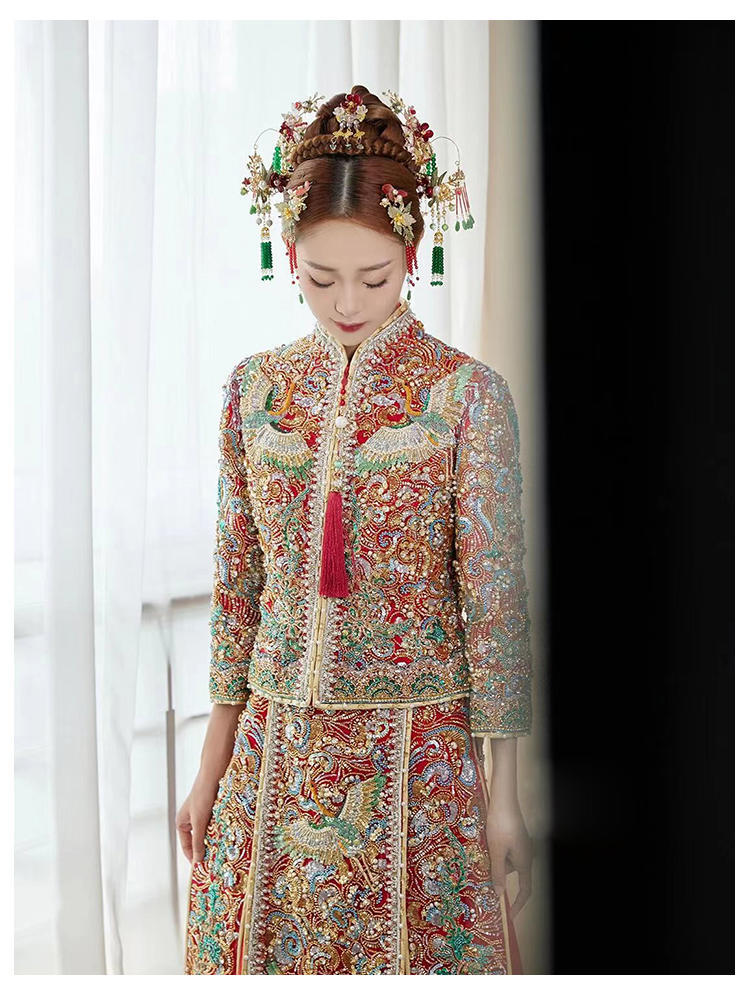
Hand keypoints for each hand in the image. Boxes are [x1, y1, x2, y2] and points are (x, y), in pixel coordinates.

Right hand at [176, 776, 219, 864]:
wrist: (215, 773)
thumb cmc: (203, 795)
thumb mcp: (199, 821)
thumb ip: (198, 842)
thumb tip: (197, 861)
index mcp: (182, 822)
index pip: (187, 846)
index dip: (194, 857)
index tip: (202, 870)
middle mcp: (192, 819)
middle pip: (199, 840)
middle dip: (206, 849)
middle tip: (216, 863)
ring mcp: (203, 814)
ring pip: (210, 833)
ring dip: (216, 840)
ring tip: (224, 852)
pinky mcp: (214, 809)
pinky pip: (217, 825)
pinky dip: (221, 831)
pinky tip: (229, 837)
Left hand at [485, 802, 532, 920]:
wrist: (503, 798)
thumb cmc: (500, 825)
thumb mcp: (496, 851)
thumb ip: (498, 874)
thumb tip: (499, 895)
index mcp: (524, 861)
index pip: (525, 890)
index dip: (519, 904)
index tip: (510, 916)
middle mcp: (525, 854)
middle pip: (510, 872)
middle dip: (496, 873)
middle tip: (479, 872)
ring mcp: (519, 844)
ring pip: (504, 860)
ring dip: (492, 859)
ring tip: (480, 850)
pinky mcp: (513, 835)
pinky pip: (503, 849)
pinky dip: (494, 850)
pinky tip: (483, 841)